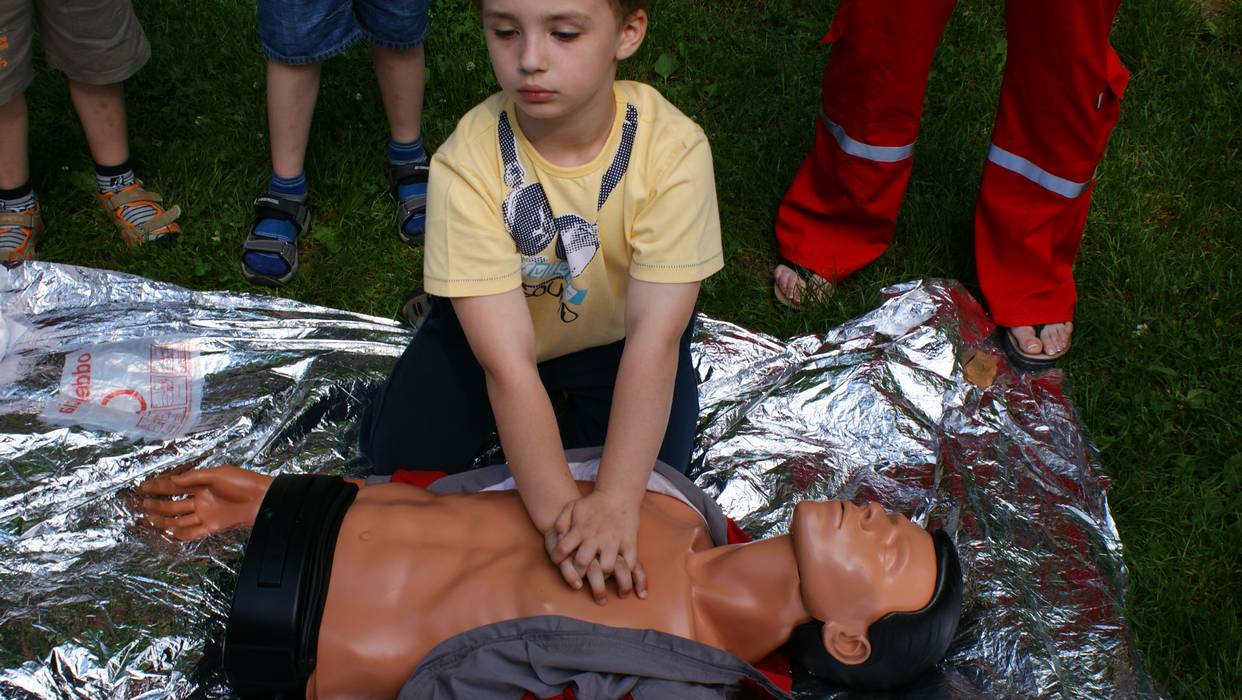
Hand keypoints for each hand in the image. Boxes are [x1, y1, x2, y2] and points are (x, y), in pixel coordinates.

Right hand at [138, 466, 270, 539]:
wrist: (263, 498)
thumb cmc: (243, 482)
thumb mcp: (219, 474)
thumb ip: (195, 477)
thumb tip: (172, 480)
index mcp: (200, 484)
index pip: (174, 486)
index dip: (158, 486)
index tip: (142, 487)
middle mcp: (200, 499)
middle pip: (173, 504)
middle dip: (156, 505)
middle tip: (140, 505)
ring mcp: (205, 513)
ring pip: (179, 518)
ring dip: (163, 519)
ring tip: (148, 519)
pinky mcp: (213, 525)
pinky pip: (193, 532)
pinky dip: (181, 534)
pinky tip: (169, 533)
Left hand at [549, 491, 646, 604]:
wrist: (619, 494)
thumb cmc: (593, 503)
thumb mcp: (572, 507)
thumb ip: (560, 521)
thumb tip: (557, 537)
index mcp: (580, 530)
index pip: (562, 550)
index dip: (557, 559)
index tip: (560, 561)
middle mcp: (595, 537)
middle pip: (582, 564)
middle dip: (579, 573)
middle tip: (580, 574)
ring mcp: (614, 541)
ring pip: (606, 568)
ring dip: (602, 575)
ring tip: (601, 573)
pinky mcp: (629, 543)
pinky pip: (628, 564)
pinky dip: (624, 570)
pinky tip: (620, 569)